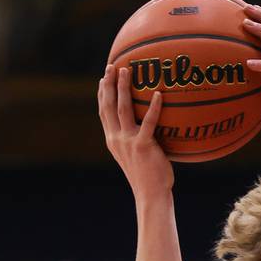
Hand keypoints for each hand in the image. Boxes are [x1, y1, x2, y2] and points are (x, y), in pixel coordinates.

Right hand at [97, 63, 172, 194]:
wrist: (150, 194)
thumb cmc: (148, 176)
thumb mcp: (135, 156)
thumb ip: (135, 140)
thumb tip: (146, 126)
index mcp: (112, 140)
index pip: (103, 113)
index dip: (102, 94)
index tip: (103, 78)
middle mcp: (116, 139)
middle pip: (108, 106)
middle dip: (108, 84)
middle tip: (111, 66)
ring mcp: (128, 142)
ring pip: (123, 109)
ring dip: (123, 88)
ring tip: (127, 71)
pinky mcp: (143, 146)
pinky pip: (148, 122)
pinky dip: (153, 107)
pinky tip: (158, 94)